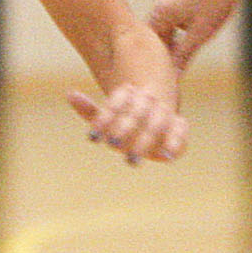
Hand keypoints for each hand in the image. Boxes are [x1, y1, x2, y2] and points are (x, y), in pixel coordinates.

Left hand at [67, 83, 187, 165]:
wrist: (157, 112)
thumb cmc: (126, 119)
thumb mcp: (107, 116)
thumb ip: (90, 110)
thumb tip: (70, 94)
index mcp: (130, 94)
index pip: (116, 102)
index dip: (104, 119)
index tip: (92, 137)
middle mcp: (148, 100)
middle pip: (136, 113)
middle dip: (124, 129)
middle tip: (113, 145)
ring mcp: (164, 111)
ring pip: (157, 122)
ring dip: (146, 139)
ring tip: (132, 158)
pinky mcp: (179, 124)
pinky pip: (181, 129)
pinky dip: (176, 141)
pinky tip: (166, 155)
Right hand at [147, 0, 246, 69]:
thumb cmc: (216, 2)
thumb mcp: (200, 34)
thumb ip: (183, 55)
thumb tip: (174, 76)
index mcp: (160, 12)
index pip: (152, 42)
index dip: (161, 58)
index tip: (170, 71)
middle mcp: (160, 1)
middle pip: (158, 32)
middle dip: (169, 46)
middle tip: (181, 63)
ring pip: (167, 22)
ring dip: (177, 35)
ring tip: (192, 44)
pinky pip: (175, 11)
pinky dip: (182, 23)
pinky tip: (198, 25)